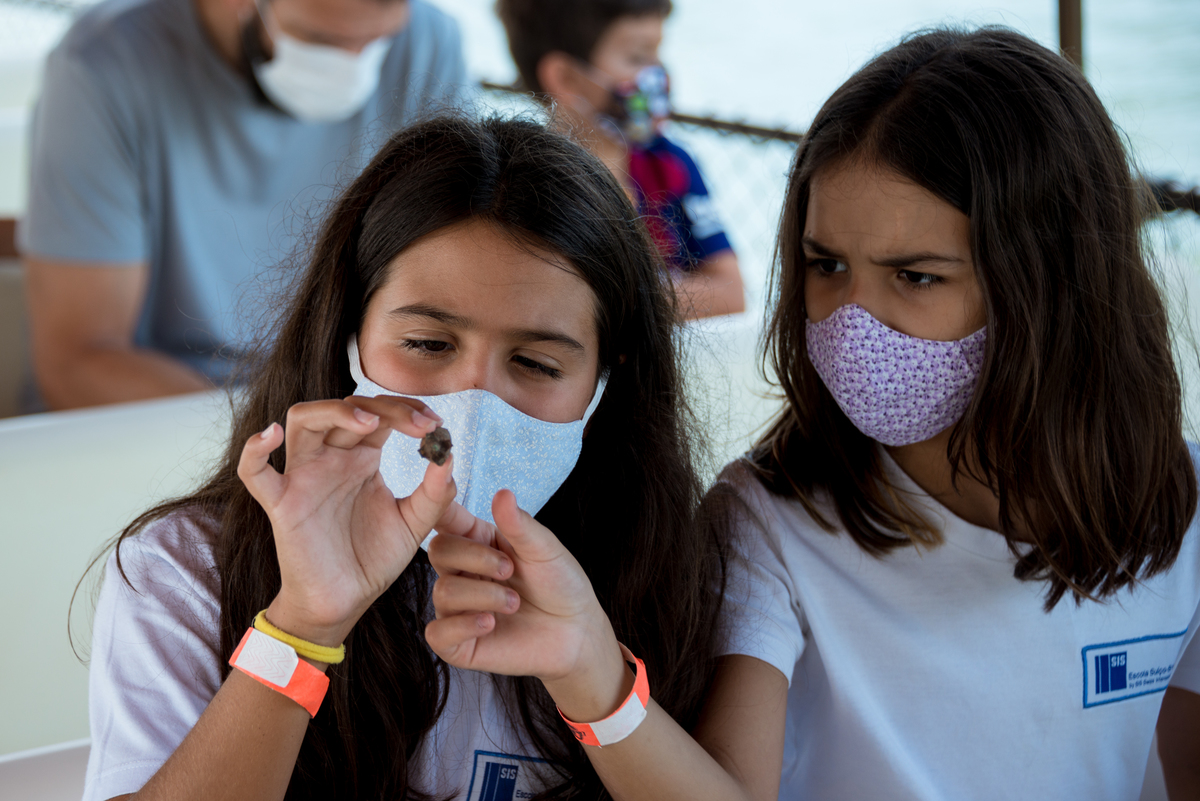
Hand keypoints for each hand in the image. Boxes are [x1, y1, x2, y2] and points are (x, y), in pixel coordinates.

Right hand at [237, 395, 456, 648]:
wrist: (346, 601)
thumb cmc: (374, 559)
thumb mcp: (414, 524)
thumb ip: (435, 494)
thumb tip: (448, 457)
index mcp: (363, 458)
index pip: (380, 415)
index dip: (407, 411)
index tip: (436, 425)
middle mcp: (332, 459)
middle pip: (347, 409)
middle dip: (386, 408)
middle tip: (420, 424)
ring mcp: (304, 477)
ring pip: (302, 420)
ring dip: (334, 411)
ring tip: (369, 422)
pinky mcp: (281, 504)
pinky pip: (255, 472)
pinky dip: (255, 450)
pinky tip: (272, 435)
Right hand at [425, 491, 632, 721]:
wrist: (577, 633)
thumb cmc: (560, 585)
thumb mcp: (544, 550)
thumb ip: (519, 525)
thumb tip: (502, 493)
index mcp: (478, 543)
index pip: (447, 520)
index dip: (439, 505)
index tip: (441, 489)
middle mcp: (463, 574)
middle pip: (439, 551)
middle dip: (475, 558)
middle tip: (509, 570)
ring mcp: (457, 609)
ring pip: (443, 592)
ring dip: (484, 595)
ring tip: (515, 603)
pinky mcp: (458, 644)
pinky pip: (437, 633)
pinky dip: (463, 625)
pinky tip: (490, 623)